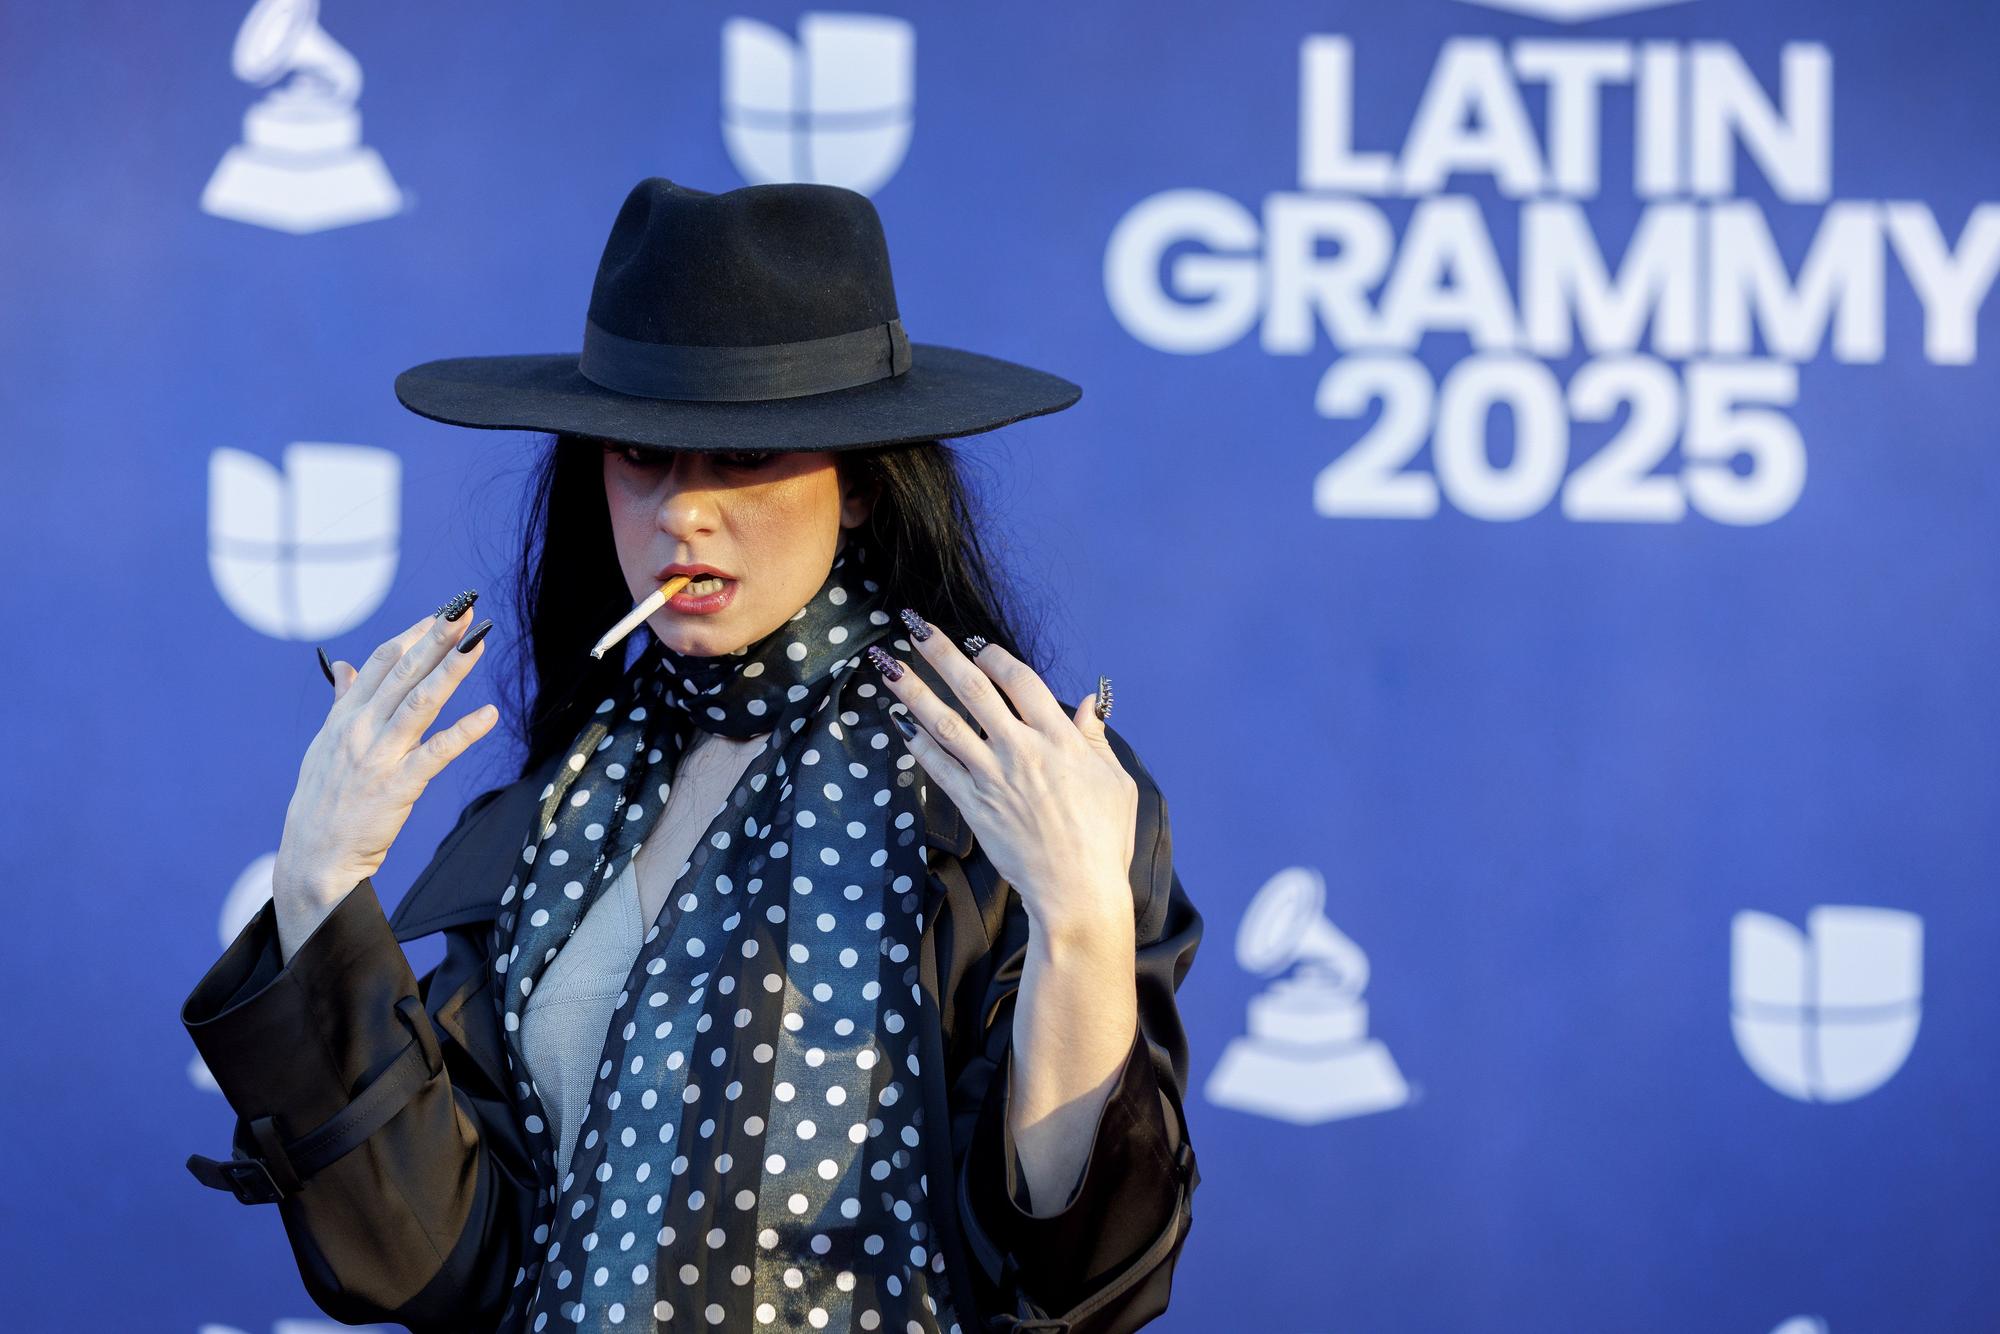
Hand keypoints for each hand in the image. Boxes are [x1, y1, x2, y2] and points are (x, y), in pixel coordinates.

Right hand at [276, 600, 498, 913]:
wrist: (314, 856)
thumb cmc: (322, 799)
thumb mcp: (325, 745)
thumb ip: (341, 702)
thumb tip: (343, 666)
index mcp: (345, 716)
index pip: (382, 662)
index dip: (413, 635)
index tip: (441, 612)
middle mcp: (360, 729)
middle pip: (403, 673)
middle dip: (436, 639)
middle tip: (465, 611)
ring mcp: (378, 756)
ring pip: (420, 703)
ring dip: (451, 671)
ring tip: (478, 644)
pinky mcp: (397, 786)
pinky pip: (436, 754)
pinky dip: (464, 732)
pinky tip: (489, 714)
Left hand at [867, 611, 1137, 939]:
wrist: (1076, 889)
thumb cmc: (1104, 838)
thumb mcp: (1114, 780)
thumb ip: (1095, 738)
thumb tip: (1087, 703)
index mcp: (1058, 738)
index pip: (1020, 681)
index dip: (995, 657)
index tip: (975, 643)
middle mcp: (1021, 749)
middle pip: (973, 689)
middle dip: (940, 654)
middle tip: (913, 627)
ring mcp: (992, 777)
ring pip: (944, 723)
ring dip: (913, 690)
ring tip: (887, 666)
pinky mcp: (973, 806)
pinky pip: (938, 767)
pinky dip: (917, 743)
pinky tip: (899, 723)